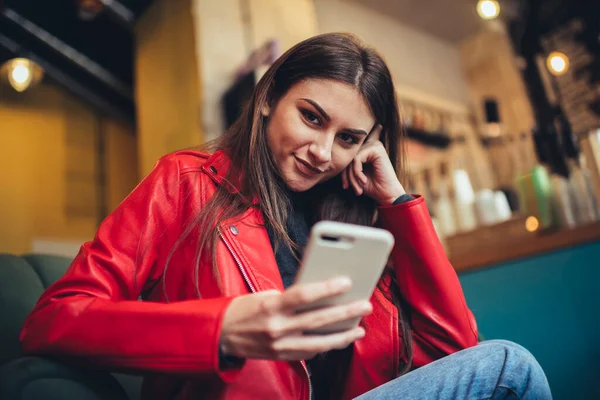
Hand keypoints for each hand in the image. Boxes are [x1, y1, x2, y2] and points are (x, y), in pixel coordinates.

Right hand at [220, 277, 371, 360]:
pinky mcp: (282, 357)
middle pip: (318, 319)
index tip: (347, 282)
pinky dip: (325, 345)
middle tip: (365, 305)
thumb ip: (291, 297)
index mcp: (272, 306)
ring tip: (359, 329)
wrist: (222, 335)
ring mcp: (280, 346)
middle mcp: (277, 328)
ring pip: (319, 343)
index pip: (304, 295)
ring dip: (342, 336)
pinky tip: (337, 338)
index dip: (327, 288)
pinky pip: (310, 352)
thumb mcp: (265, 295)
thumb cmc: (245, 309)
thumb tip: (321, 295)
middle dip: (345, 312)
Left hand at [341, 125, 405, 204]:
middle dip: (346, 175)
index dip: (343, 173)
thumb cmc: (372, 186)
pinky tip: (364, 181)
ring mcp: (374, 145)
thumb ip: (346, 166)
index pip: (347, 158)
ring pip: (351, 159)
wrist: (387, 195)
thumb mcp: (354, 175)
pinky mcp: (376, 149)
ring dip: (352, 176)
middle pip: (348, 158)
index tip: (345, 187)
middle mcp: (370, 144)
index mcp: (365, 150)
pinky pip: (357, 159)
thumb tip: (328, 161)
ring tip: (357, 188)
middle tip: (349, 188)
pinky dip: (357, 172)